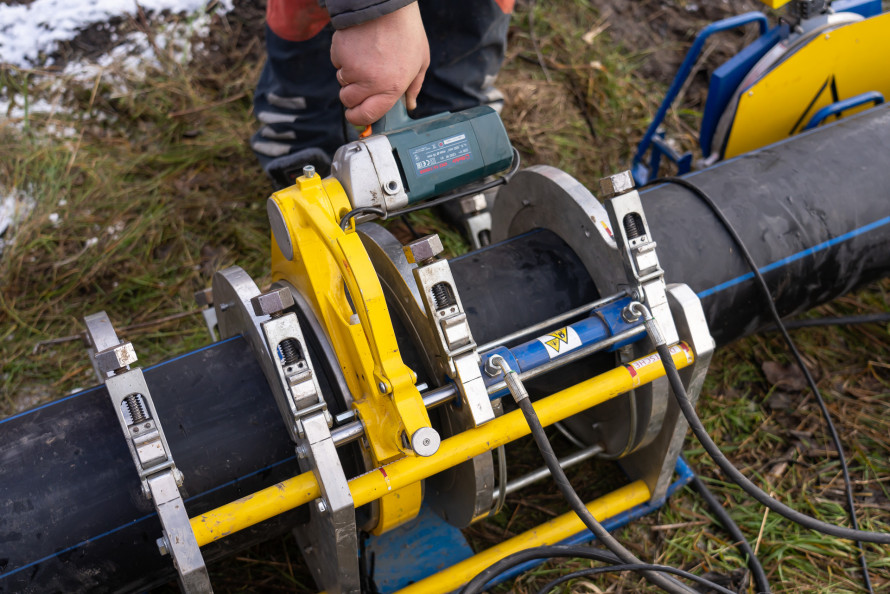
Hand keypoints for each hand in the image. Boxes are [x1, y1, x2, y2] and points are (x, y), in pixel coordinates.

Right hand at [330, 2, 429, 125]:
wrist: (386, 5)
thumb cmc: (407, 31)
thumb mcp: (420, 61)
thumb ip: (414, 87)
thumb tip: (410, 105)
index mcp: (391, 88)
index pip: (367, 115)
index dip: (359, 118)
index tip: (357, 116)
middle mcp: (370, 82)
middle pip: (348, 101)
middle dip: (352, 96)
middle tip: (362, 84)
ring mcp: (352, 68)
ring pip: (342, 82)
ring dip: (349, 76)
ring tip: (365, 58)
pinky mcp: (339, 53)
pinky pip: (337, 64)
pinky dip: (344, 59)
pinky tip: (358, 46)